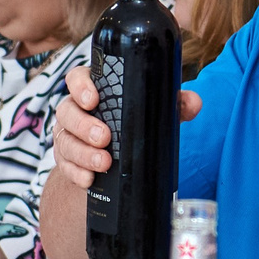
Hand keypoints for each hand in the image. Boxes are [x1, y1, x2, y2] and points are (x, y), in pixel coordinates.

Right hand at [51, 65, 197, 188]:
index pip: (77, 78)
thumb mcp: (152, 113)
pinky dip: (77, 174)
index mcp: (93, 90)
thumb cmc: (132, 126)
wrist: (116, 160)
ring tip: (104, 163)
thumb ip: (173, 104)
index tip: (93, 99)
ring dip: (83, 153)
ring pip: (64, 141)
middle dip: (84, 126)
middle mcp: (75, 110)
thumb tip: (193, 102)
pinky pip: (64, 166)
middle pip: (67, 111)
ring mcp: (67, 136)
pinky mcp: (66, 160)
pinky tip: (89, 179)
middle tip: (105, 138)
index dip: (81, 86)